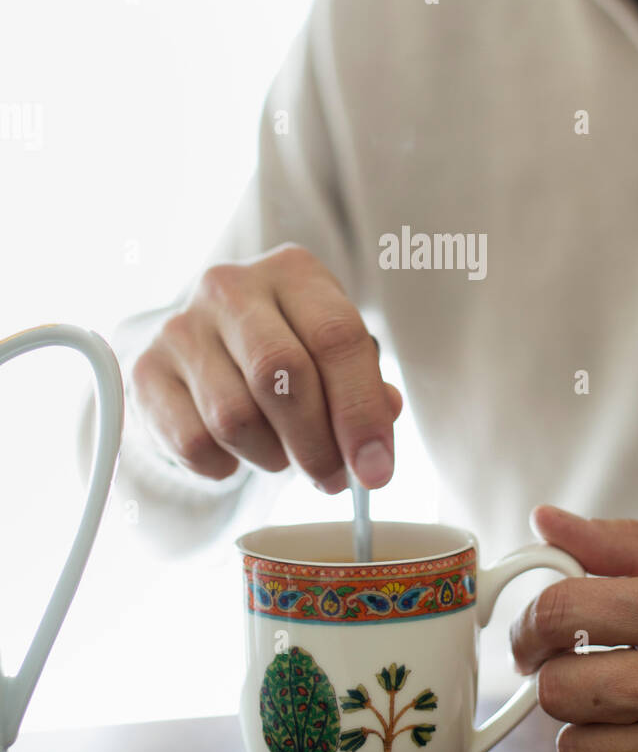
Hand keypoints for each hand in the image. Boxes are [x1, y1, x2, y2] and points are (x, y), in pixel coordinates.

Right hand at [130, 243, 401, 489]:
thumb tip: (373, 448)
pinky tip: (236, 453)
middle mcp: (231, 287)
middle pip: (282, 375)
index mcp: (293, 271)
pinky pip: (193, 442)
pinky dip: (224, 465)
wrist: (202, 344)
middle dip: (317, 443)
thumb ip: (363, 391)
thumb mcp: (332, 354)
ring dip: (271, 456)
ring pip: (234, 417)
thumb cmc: (286, 348)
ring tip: (282, 455)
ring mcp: (181, 327)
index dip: (361, 410)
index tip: (376, 469)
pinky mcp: (147, 370)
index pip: (337, 337)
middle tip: (332, 480)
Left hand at [510, 504, 637, 751]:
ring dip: (590, 732)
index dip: (531, 622)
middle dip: (560, 677)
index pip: (560, 611)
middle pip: (556, 687)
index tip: (536, 632)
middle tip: (585, 673)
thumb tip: (548, 522)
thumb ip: (625, 544)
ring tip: (630, 715)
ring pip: (573, 751)